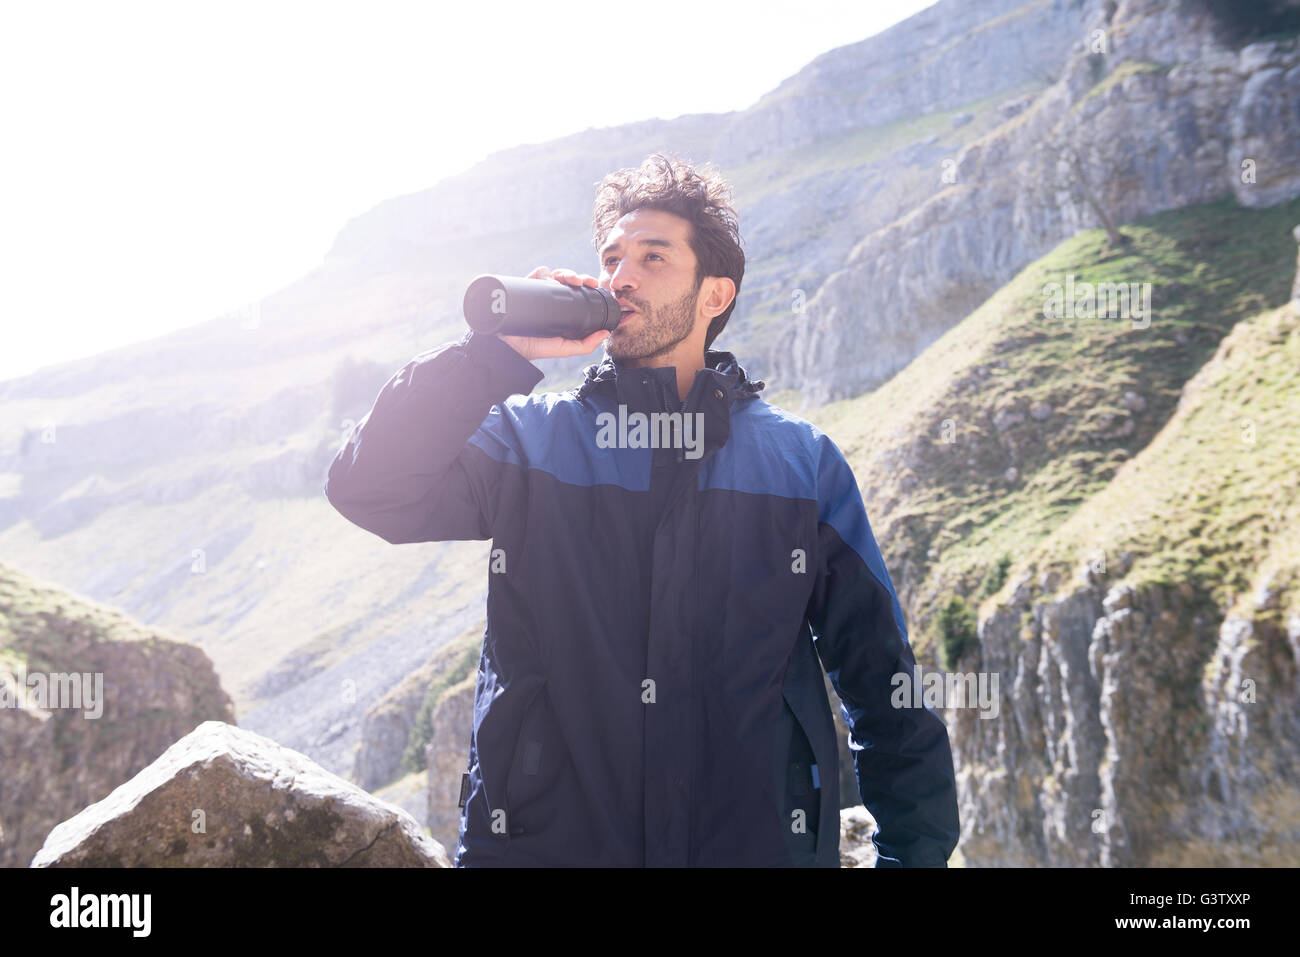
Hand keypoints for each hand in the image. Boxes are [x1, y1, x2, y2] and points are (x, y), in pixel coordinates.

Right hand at [495, 266, 612, 360]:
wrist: (510, 345)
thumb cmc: (536, 348)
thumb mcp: (565, 349)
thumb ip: (586, 345)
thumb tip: (606, 333)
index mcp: (563, 310)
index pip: (578, 292)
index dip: (588, 286)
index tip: (596, 286)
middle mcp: (552, 299)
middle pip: (569, 280)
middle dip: (579, 276)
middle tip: (585, 281)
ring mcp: (539, 291)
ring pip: (556, 274)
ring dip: (566, 273)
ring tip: (571, 280)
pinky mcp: (526, 287)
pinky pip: (538, 273)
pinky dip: (546, 272)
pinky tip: (552, 279)